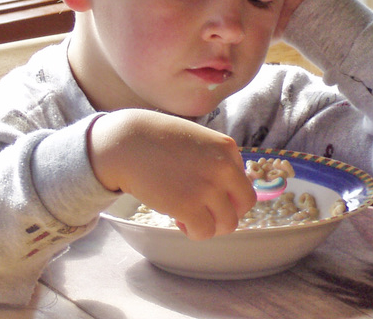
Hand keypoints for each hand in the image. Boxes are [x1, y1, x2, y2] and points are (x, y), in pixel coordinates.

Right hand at [88, 110, 255, 239]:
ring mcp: (207, 187)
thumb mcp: (198, 140)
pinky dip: (193, 231)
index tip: (210, 197)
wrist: (128, 142)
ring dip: (210, 224)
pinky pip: (204, 232)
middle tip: (205, 211)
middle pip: (244, 205)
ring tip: (189, 215)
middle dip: (227, 212)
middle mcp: (223, 167)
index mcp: (227, 148)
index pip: (244, 183)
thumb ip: (217, 160)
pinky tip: (178, 219)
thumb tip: (226, 190)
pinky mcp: (188, 206)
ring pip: (227, 224)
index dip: (229, 195)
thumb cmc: (158, 141)